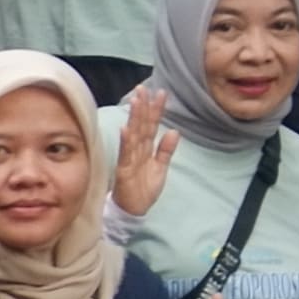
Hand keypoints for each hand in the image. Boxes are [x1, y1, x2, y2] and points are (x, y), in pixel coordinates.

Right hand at [108, 81, 177, 220]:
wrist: (133, 210)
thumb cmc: (144, 188)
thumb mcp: (161, 168)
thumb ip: (166, 150)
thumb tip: (174, 131)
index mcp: (147, 149)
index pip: (152, 126)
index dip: (156, 110)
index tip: (161, 93)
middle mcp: (137, 150)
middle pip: (141, 125)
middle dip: (143, 107)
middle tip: (145, 88)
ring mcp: (129, 158)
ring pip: (133, 135)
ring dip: (134, 118)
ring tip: (136, 101)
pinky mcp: (124, 169)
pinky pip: (126, 154)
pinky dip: (126, 141)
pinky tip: (126, 128)